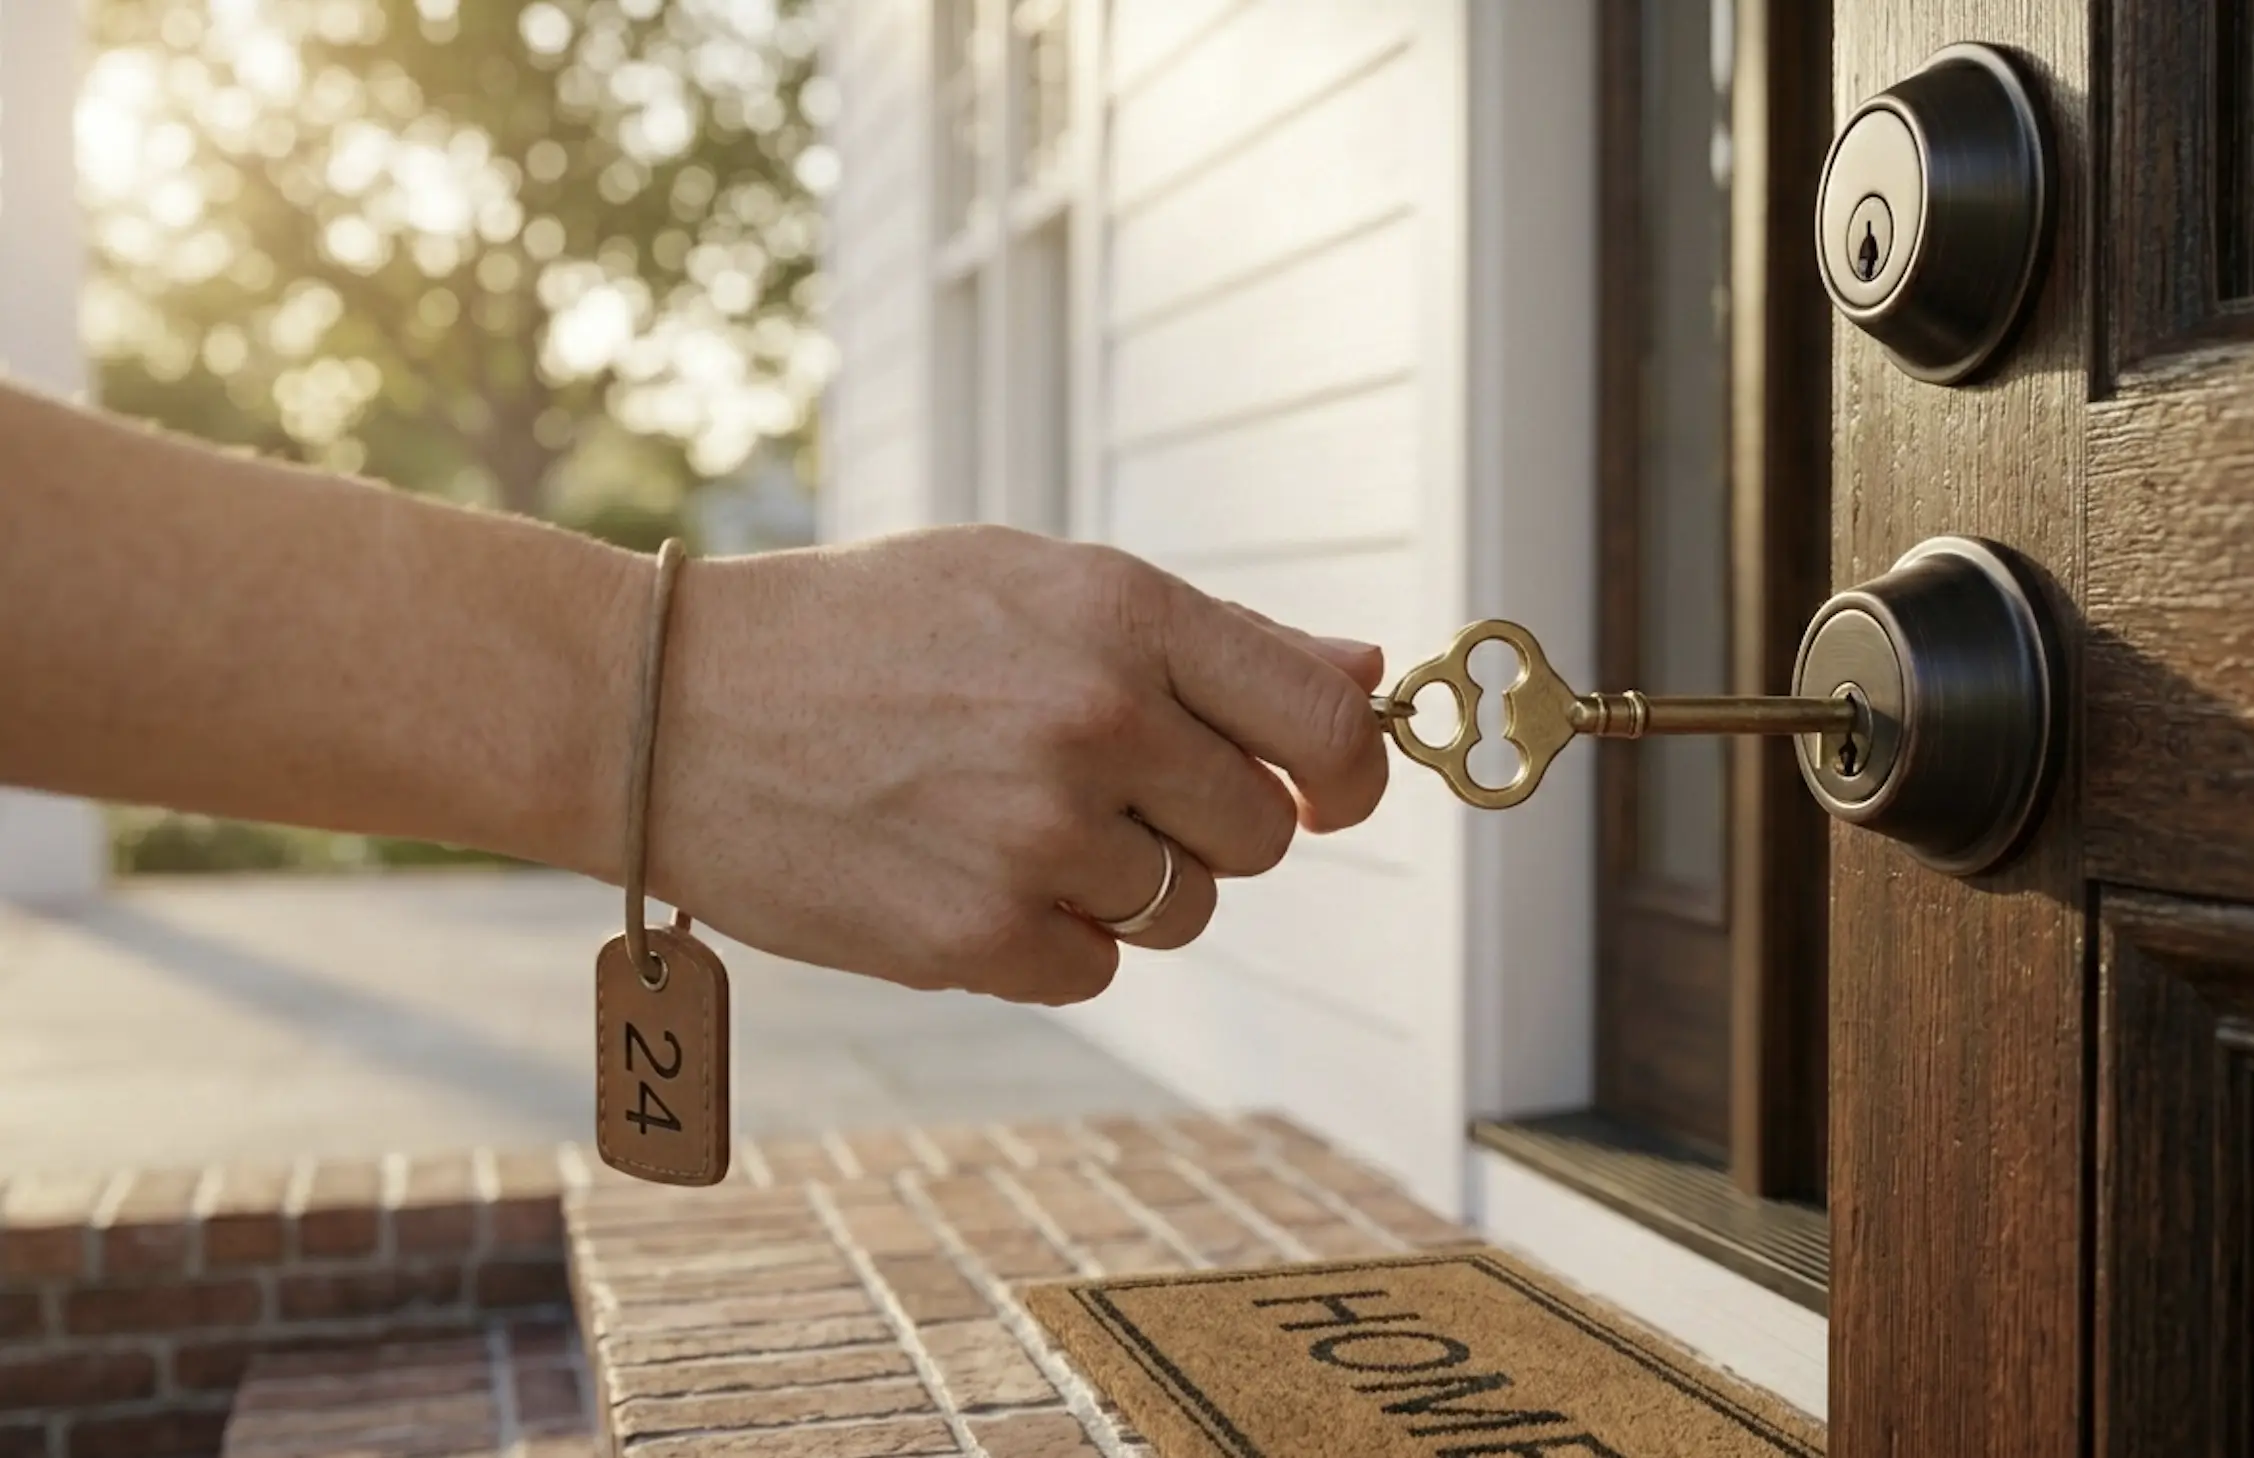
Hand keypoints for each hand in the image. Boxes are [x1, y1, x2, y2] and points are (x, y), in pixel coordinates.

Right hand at [641, 525, 1388, 1004]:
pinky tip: (961, 872)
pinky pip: (1094, 969)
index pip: (1323, 724)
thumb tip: (1366, 673)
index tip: (1323, 791)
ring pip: (1181, 911)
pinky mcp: (977, 940)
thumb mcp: (1033, 584)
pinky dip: (1047, 939)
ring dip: (1121, 884)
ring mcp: (1037, 838)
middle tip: (1098, 787)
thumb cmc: (864, 632)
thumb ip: (1214, 642)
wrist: (668, 705)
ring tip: (1003, 816)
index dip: (1347, 772)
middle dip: (1202, 826)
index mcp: (1123, 614)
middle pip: (1258, 836)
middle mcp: (1097, 722)